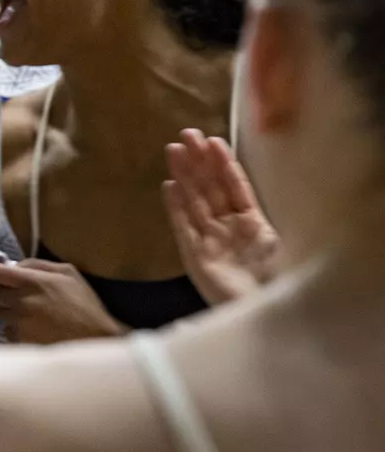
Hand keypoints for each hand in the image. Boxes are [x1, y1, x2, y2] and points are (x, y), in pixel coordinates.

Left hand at [0, 259, 123, 343]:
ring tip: (23, 312)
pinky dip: (14, 328)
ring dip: (4, 311)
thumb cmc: (84, 304)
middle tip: (6, 293)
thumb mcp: (67, 273)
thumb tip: (14, 265)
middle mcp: (19, 301)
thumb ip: (37, 265)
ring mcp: (18, 323)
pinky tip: (31, 328)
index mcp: (31, 281)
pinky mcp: (19, 340)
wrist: (95, 340)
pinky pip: (6, 331)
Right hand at [162, 129, 281, 305]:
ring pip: (195, 202)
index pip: (235, 187)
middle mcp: (229, 229)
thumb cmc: (279, 284)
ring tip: (173, 150)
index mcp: (253, 224)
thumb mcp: (282, 245)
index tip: (213, 140)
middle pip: (211, 189)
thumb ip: (268, 220)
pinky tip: (169, 186)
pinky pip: (182, 227)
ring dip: (184, 176)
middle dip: (199, 162)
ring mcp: (210, 242)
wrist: (263, 317)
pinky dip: (175, 207)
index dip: (224, 164)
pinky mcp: (194, 257)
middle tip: (185, 135)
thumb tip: (255, 191)